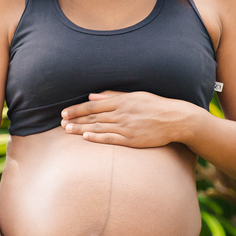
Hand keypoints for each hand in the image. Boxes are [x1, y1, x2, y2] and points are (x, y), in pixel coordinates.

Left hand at [60, 91, 195, 147]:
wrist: (175, 119)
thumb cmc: (155, 106)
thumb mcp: (134, 96)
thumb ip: (112, 96)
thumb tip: (92, 96)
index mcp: (121, 101)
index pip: (93, 106)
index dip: (77, 109)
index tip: (64, 112)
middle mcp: (122, 113)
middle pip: (93, 117)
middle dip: (75, 120)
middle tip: (61, 123)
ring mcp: (126, 127)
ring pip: (99, 128)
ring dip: (81, 129)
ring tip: (67, 130)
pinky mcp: (132, 139)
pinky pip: (111, 139)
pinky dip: (97, 138)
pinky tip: (86, 137)